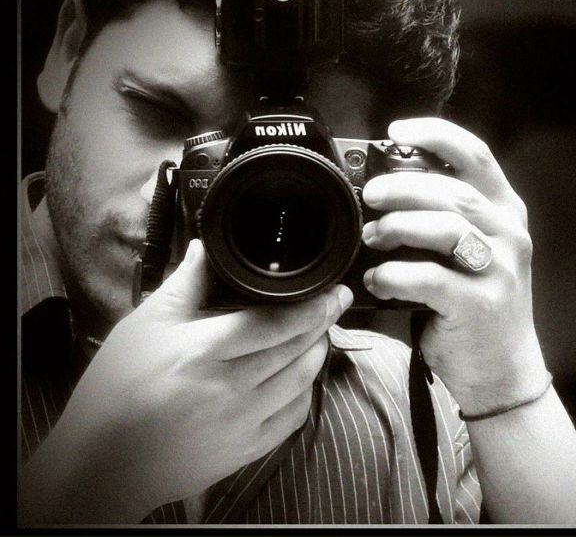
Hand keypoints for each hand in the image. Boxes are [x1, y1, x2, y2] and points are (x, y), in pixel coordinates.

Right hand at [44, 239, 351, 518]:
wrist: (101, 464)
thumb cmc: (114, 392)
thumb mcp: (143, 328)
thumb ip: (183, 285)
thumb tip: (205, 249)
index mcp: (202, 352)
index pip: (275, 324)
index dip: (313, 307)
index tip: (333, 291)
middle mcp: (229, 389)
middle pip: (296, 350)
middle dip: (324, 323)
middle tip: (337, 303)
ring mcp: (242, 423)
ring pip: (302, 382)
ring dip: (318, 354)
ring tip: (319, 334)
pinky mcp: (246, 450)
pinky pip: (293, 417)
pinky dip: (305, 393)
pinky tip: (301, 377)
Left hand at [361, 118, 547, 415]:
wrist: (503, 370)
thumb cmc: (475, 306)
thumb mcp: (472, 253)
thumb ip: (443, 219)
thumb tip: (383, 190)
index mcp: (506, 211)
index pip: (476, 156)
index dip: (436, 135)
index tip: (397, 130)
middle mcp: (509, 235)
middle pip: (454, 191)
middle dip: (403, 187)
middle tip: (370, 196)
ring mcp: (501, 270)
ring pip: (446, 228)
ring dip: (398, 227)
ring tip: (371, 237)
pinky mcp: (482, 305)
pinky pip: (432, 279)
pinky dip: (395, 276)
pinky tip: (376, 280)